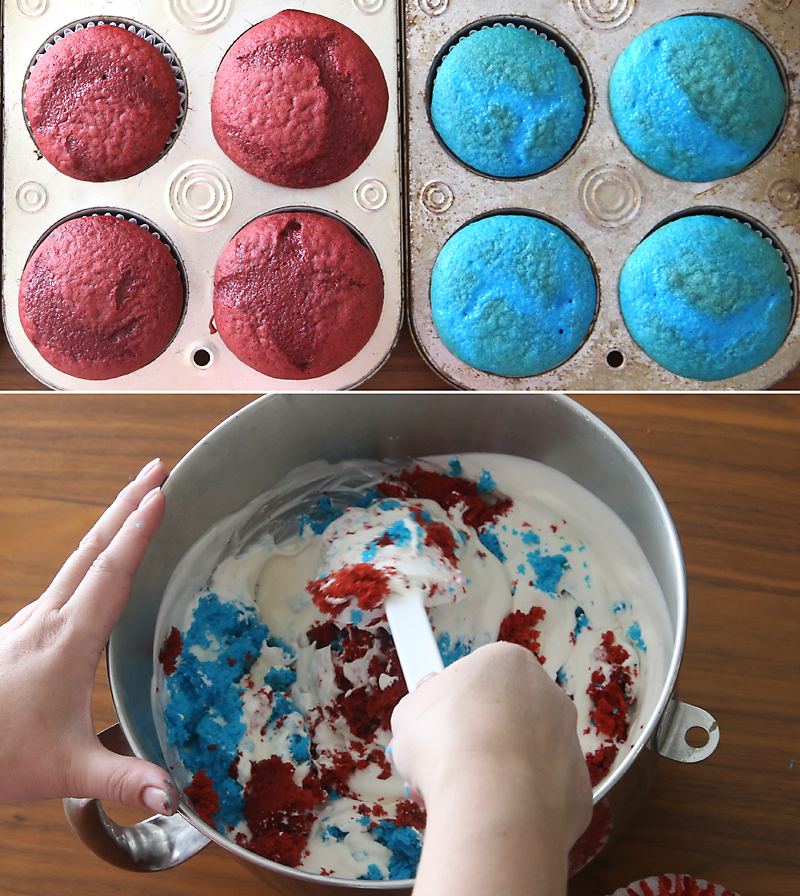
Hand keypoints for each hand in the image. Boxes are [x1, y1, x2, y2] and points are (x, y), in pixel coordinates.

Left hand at [0, 459, 174, 814]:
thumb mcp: (65, 771)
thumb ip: (120, 780)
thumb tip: (171, 794)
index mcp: (67, 641)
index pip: (110, 573)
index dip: (138, 532)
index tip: (161, 493)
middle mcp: (49, 618)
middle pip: (92, 547)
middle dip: (126, 503)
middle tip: (157, 468)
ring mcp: (33, 620)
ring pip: (78, 557)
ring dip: (111, 521)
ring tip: (141, 499)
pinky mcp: (26, 629)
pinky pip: (69, 577)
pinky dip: (96, 552)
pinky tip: (105, 561)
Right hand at [390, 641, 592, 889]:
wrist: (491, 802)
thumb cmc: (448, 745)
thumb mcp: (408, 713)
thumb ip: (423, 707)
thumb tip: (425, 716)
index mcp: (509, 662)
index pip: (480, 676)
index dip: (453, 702)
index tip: (436, 723)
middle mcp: (548, 694)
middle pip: (507, 714)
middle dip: (478, 737)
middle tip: (447, 761)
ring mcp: (568, 742)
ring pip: (526, 755)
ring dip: (498, 771)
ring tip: (464, 795)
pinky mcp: (578, 788)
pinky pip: (542, 792)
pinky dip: (520, 803)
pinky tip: (493, 813)